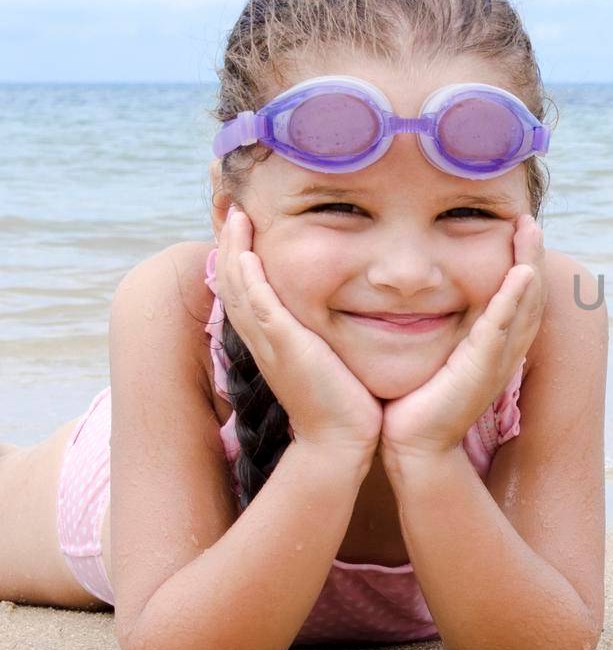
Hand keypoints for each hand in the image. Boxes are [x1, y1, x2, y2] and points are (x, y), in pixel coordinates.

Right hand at [215, 205, 383, 457]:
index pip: (247, 289)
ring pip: (238, 285)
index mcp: (273, 338)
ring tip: (236, 213)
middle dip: (230, 243)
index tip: (247, 225)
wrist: (342, 443)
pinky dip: (248, 274)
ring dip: (234, 247)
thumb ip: (328, 336)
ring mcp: (269, 340)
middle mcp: (263, 337)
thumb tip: (340, 318)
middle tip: (233, 207)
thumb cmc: (345, 404)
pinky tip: (247, 249)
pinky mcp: (283, 344)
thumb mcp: (331, 360)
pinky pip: (257, 302)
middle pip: (233, 280)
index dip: (241, 256)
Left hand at [379, 214, 545, 465]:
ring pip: (524, 304)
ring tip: (530, 232)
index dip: (521, 261)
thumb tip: (416, 298)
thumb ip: (433, 327)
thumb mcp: (432, 355)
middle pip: (529, 294)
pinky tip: (520, 272)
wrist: (413, 447)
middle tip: (529, 220)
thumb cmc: (415, 402)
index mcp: (494, 345)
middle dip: (532, 254)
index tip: (516, 229)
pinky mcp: (482, 368)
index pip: (516, 296)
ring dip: (530, 265)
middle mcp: (504, 350)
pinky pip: (503, 327)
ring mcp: (497, 360)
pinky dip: (513, 298)